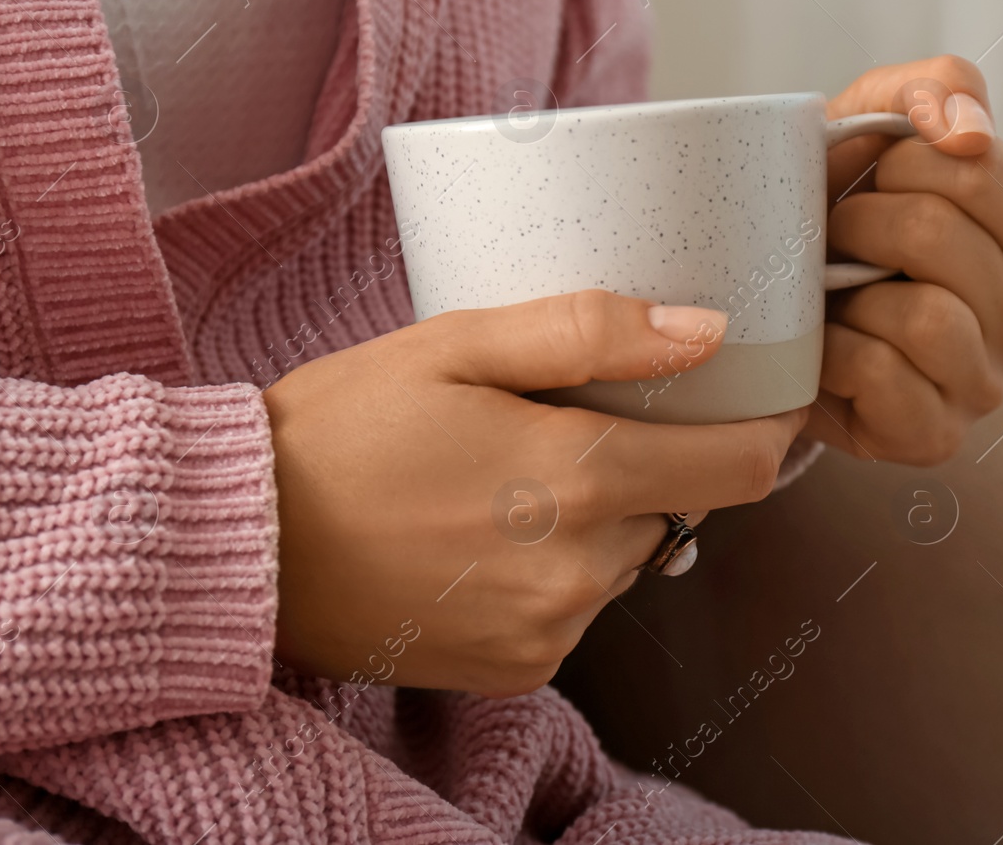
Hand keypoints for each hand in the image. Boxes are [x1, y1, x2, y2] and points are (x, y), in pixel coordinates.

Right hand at [264, 290, 805, 696]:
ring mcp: (551, 629)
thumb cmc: (341, 430)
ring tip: (505, 480)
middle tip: (568, 421)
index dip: (761, 427)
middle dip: (648, 460)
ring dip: (597, 516)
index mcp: (577, 478)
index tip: (749, 398)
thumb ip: (592, 333)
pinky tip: (483, 538)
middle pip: (679, 504)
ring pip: (627, 555)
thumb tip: (705, 332)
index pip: (741, 467)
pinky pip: (578, 606)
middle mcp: (580, 569)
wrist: (241, 548)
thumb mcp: (457, 344)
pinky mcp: (520, 670)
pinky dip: (555, 569)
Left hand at [808, 55, 1002, 464]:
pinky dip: (834, 353)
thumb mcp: (880, 121)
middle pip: (941, 236)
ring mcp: (985, 384)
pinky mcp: (935, 436)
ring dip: (851, 290)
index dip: (899, 162)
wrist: (774, 300)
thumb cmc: (838, 207)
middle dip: (862, 221)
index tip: (873, 178)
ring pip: (926, 316)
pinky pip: (883, 376)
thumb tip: (968, 132)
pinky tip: (827, 347)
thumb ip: (938, 88)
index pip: (978, 170)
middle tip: (836, 235)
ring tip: (834, 290)